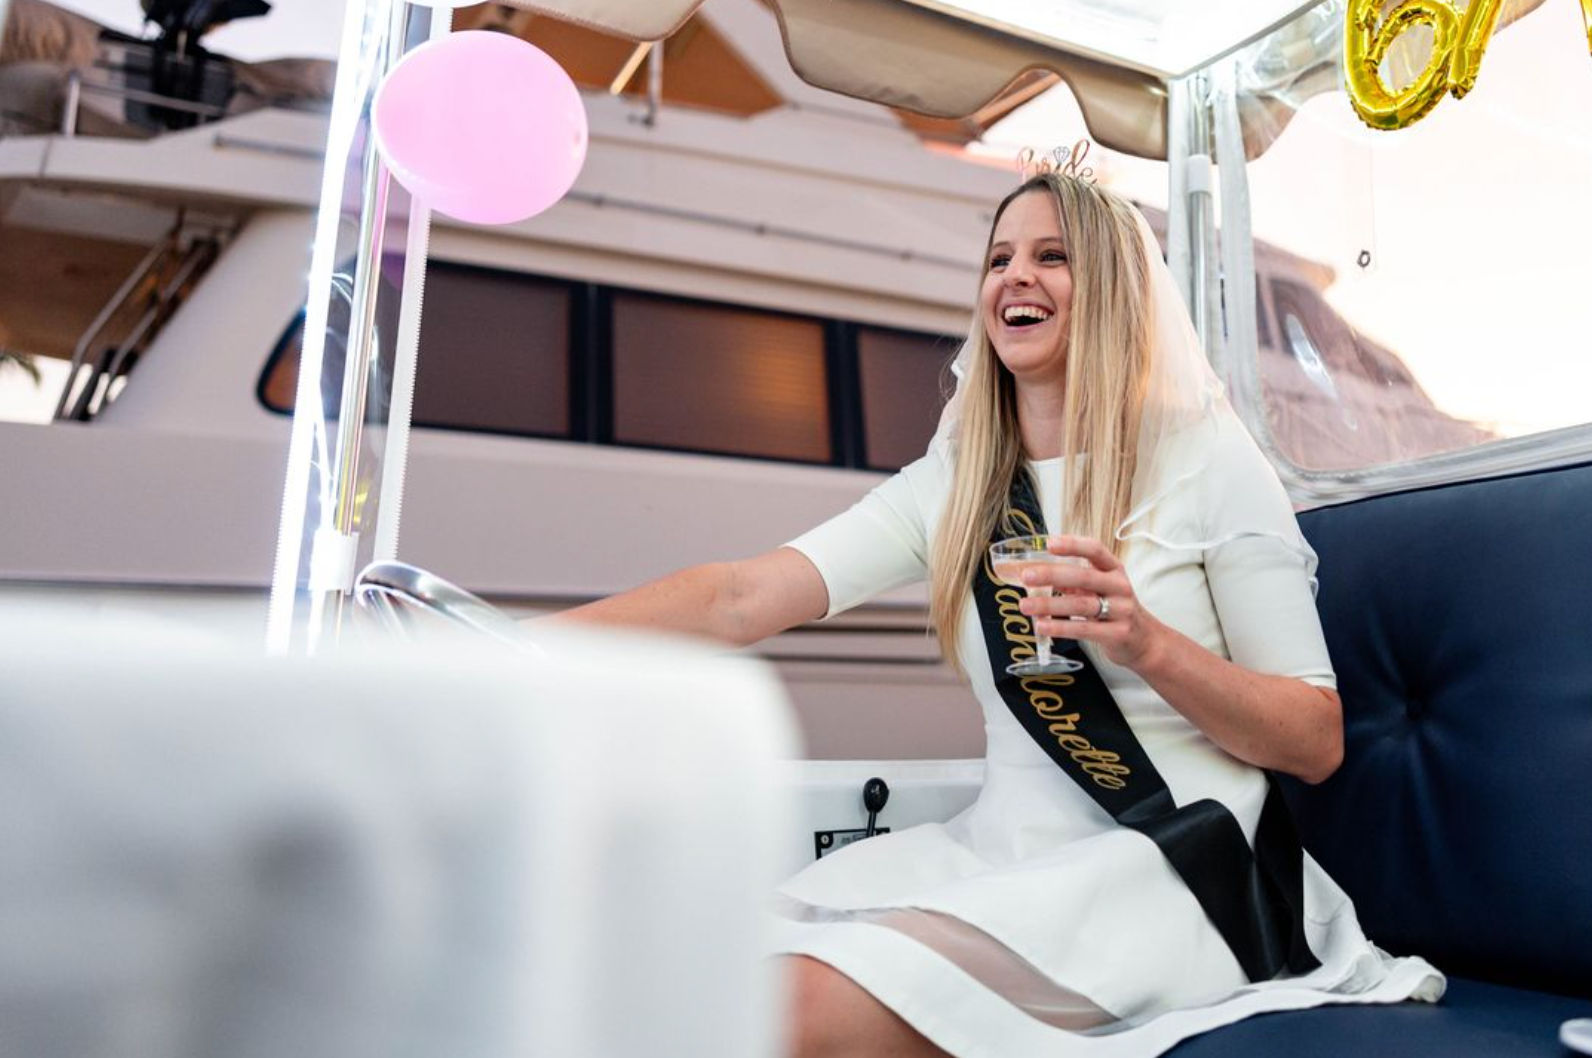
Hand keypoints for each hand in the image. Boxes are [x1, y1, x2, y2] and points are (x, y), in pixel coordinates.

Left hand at [1017, 535, 1165, 670]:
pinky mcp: (1117, 633)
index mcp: (1114, 570)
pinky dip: (1060, 627)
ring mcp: (1121, 611)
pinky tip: (1042, 626)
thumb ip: (1074, 581)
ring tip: (1025, 606)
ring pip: (1081, 604)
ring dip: (1049, 605)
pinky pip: (1084, 629)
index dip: (1073, 545)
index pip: (1095, 550)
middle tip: (1026, 576)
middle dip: (1052, 574)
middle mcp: (1120, 587)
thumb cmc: (1117, 610)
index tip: (1049, 543)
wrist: (1145, 641)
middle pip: (1084, 576)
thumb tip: (1039, 573)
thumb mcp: (1100, 589)